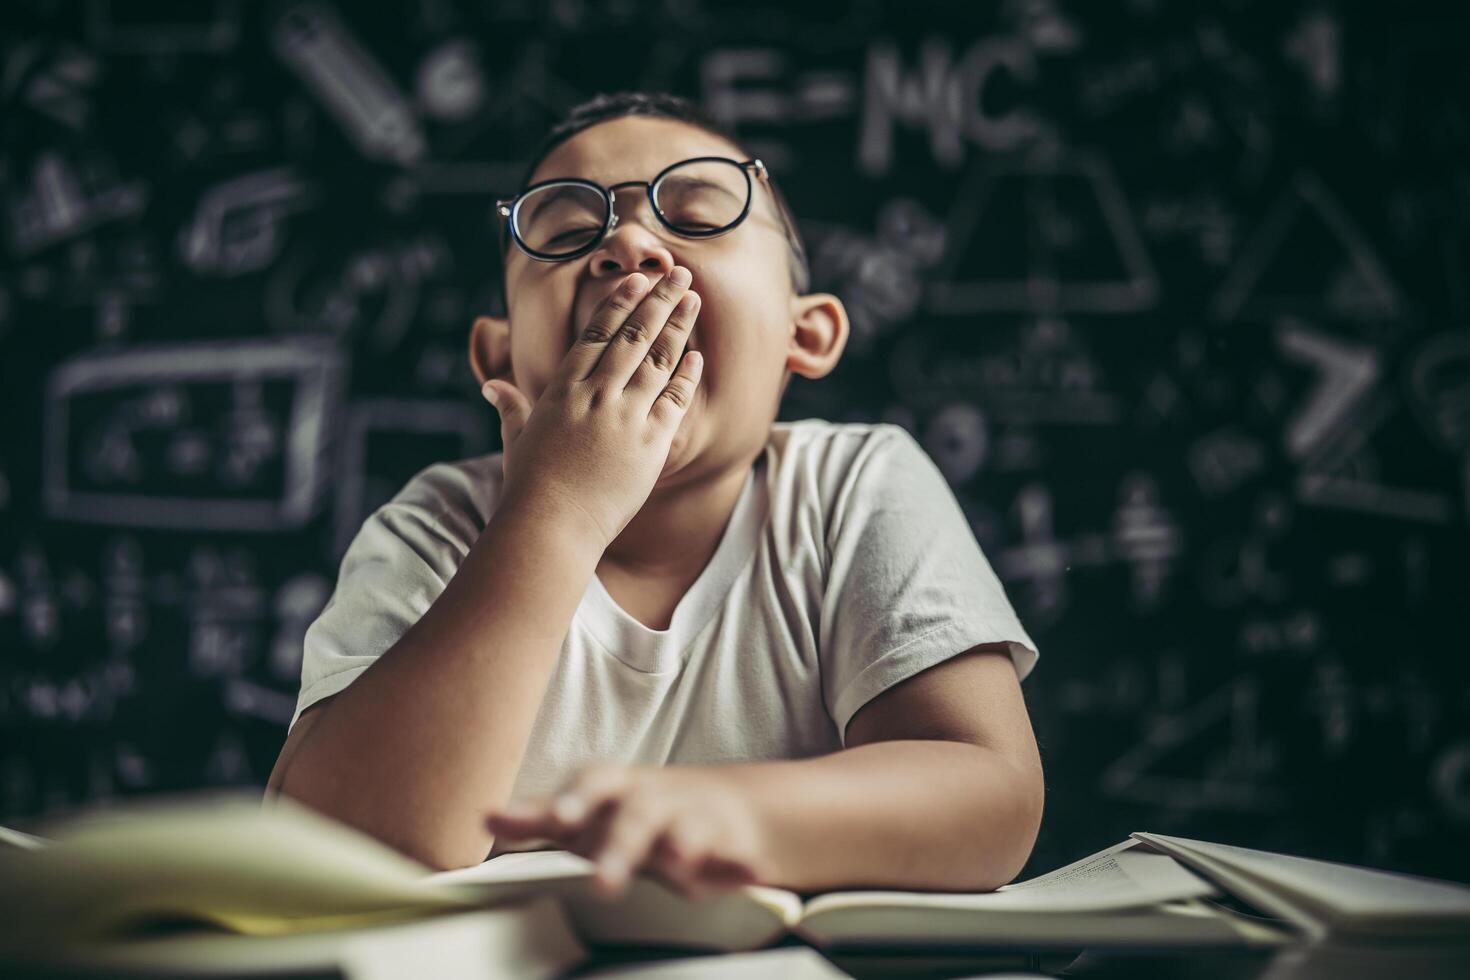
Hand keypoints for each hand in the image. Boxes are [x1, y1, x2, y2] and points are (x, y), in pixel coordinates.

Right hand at [480, 269, 702, 544]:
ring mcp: (625, 416)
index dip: (620, 302)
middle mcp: (596, 395)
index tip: (638, 279)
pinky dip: (687, 375)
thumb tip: (492, 386)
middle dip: (659, 299)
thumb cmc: (530, 487)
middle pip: (634, 335)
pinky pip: (674, 400)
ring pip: (659, 359)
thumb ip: (510, 407)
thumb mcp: (516, 440)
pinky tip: (697, 355)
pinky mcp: (649, 443)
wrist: (552, 525)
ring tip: (695, 299)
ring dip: (679, 325)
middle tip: (680, 274)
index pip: (597, 333)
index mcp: (563, 388)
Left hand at [485, 763, 767, 900]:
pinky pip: (737, 855)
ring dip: (683, 843)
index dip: (577, 799)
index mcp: (616, 789)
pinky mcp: (727, 845)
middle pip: (637, 815)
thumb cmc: (632, 810)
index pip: (594, 783)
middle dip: (622, 845)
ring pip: (687, 831)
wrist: (716, 804)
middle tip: (604, 881)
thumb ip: (540, 817)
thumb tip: (483, 814)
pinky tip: (751, 873)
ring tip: (678, 860)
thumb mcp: (589, 811)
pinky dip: (742, 864)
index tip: (560, 817)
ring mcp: (692, 819)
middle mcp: (653, 800)